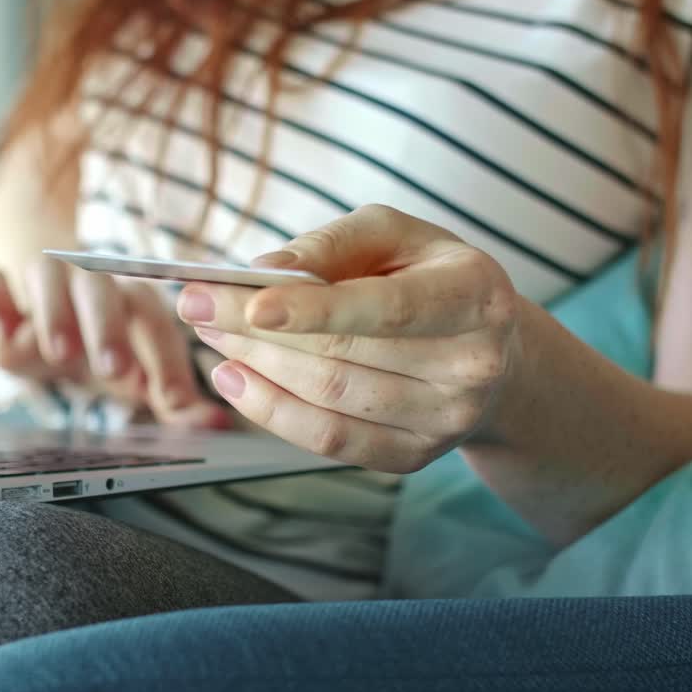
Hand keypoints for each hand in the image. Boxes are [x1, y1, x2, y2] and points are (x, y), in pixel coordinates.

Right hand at [0, 255, 229, 428]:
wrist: (41, 302)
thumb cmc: (100, 344)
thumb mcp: (136, 374)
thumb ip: (174, 400)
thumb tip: (219, 427)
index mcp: (130, 301)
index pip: (155, 318)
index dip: (165, 356)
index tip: (171, 398)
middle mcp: (88, 285)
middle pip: (101, 290)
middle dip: (108, 328)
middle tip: (113, 370)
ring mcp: (41, 285)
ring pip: (46, 275)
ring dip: (53, 311)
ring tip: (58, 352)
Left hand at [176, 204, 522, 471]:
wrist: (494, 355)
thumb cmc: (431, 279)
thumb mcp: (398, 236)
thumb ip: (335, 242)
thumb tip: (267, 270)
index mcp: (475, 296)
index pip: (387, 308)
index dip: (314, 309)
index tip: (245, 300)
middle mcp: (470, 365)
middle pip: (344, 355)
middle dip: (256, 329)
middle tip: (197, 304)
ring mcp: (445, 419)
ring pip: (329, 399)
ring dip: (256, 366)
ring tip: (212, 334)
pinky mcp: (414, 456)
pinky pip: (330, 440)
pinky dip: (272, 411)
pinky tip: (235, 379)